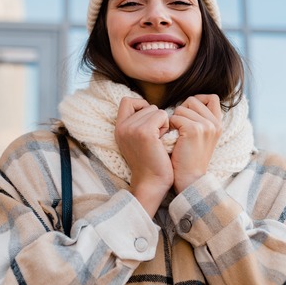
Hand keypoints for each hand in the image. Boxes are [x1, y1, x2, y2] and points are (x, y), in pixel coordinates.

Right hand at [115, 97, 173, 215]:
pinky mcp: (145, 132)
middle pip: (146, 105)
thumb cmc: (151, 163)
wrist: (151, 183)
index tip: (149, 121)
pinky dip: (166, 126)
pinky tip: (162, 141)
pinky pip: (162, 115)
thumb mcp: (136, 141)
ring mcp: (132, 129)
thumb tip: (149, 107)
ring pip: (156, 109)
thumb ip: (137, 124)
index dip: (141, 105)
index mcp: (118, 129)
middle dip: (155, 119)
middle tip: (155, 138)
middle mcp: (122, 127)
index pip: (127, 101)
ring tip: (158, 141)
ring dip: (162, 123)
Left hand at [169, 95, 222, 191]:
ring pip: (181, 108)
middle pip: (193, 100)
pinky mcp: (194, 130)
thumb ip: (199, 120)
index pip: (212, 97)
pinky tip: (173, 139)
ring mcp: (206, 126)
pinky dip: (170, 127)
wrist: (189, 180)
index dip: (197, 100)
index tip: (188, 113)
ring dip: (174, 120)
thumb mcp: (200, 137)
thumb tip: (187, 103)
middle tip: (179, 129)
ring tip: (176, 136)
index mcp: (218, 124)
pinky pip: (175, 117)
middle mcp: (215, 123)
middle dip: (182, 111)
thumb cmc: (188, 159)